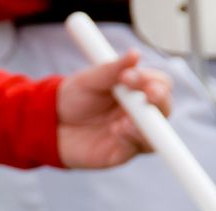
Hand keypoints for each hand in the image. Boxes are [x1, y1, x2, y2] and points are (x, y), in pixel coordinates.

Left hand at [56, 49, 171, 168]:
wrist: (51, 126)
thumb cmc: (73, 99)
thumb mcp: (90, 79)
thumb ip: (112, 69)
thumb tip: (134, 54)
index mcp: (137, 91)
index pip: (159, 84)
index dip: (151, 80)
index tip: (129, 76)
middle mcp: (140, 112)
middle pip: (164, 107)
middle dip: (159, 99)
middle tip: (148, 93)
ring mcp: (134, 133)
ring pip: (157, 130)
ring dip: (147, 122)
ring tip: (127, 118)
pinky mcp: (124, 152)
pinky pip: (140, 147)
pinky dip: (134, 138)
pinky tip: (119, 130)